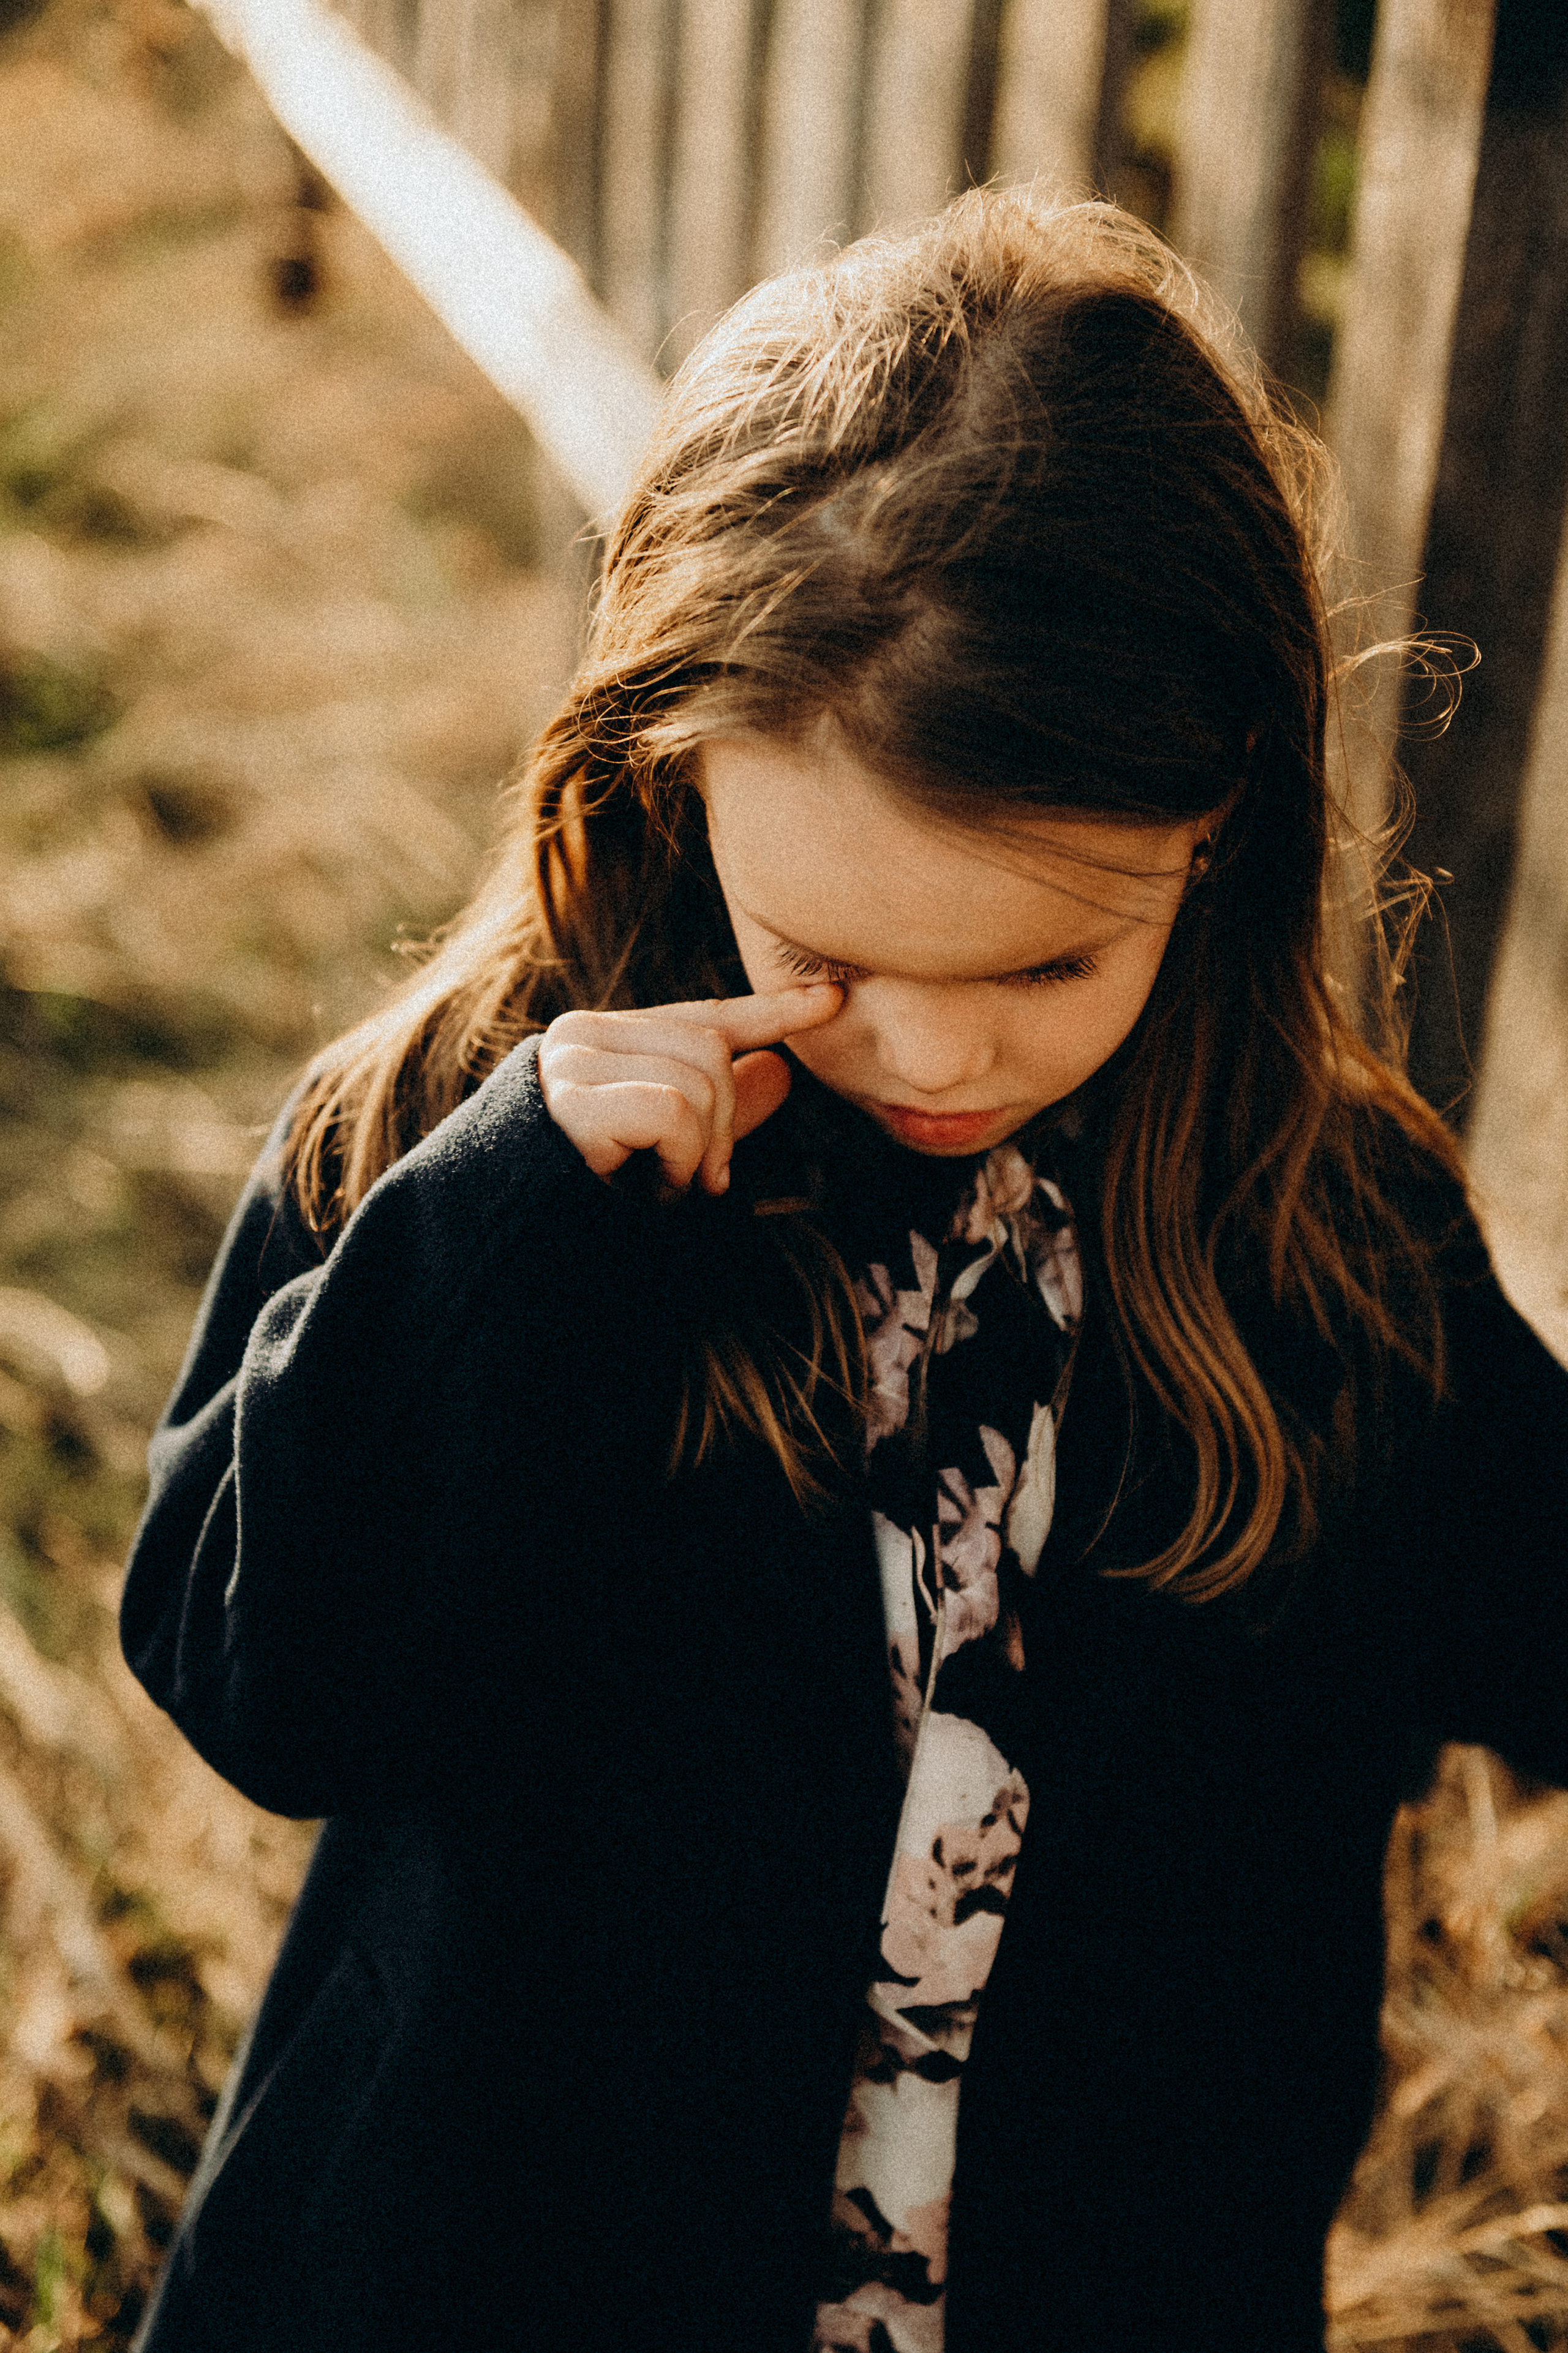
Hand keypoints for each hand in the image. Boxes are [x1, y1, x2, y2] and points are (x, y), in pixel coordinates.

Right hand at [537, 984, 841, 1197]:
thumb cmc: (587, 1205)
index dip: (772, 1011)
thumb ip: (720, 1113)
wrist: (509, 1252)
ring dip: (695, 1156)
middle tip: (686, 1181)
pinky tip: (641, 1194)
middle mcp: (583, 1036)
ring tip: (652, 1190)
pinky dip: (676, 1162)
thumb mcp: (670, 1154)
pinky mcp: (571, 1101)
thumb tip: (780, 1071)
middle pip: (710, 1049)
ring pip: (697, 1081)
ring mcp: (572, 1064)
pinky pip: (672, 1112)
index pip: (704, 1017)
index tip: (834, 1000)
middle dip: (721, 1127)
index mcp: (608, 1040)